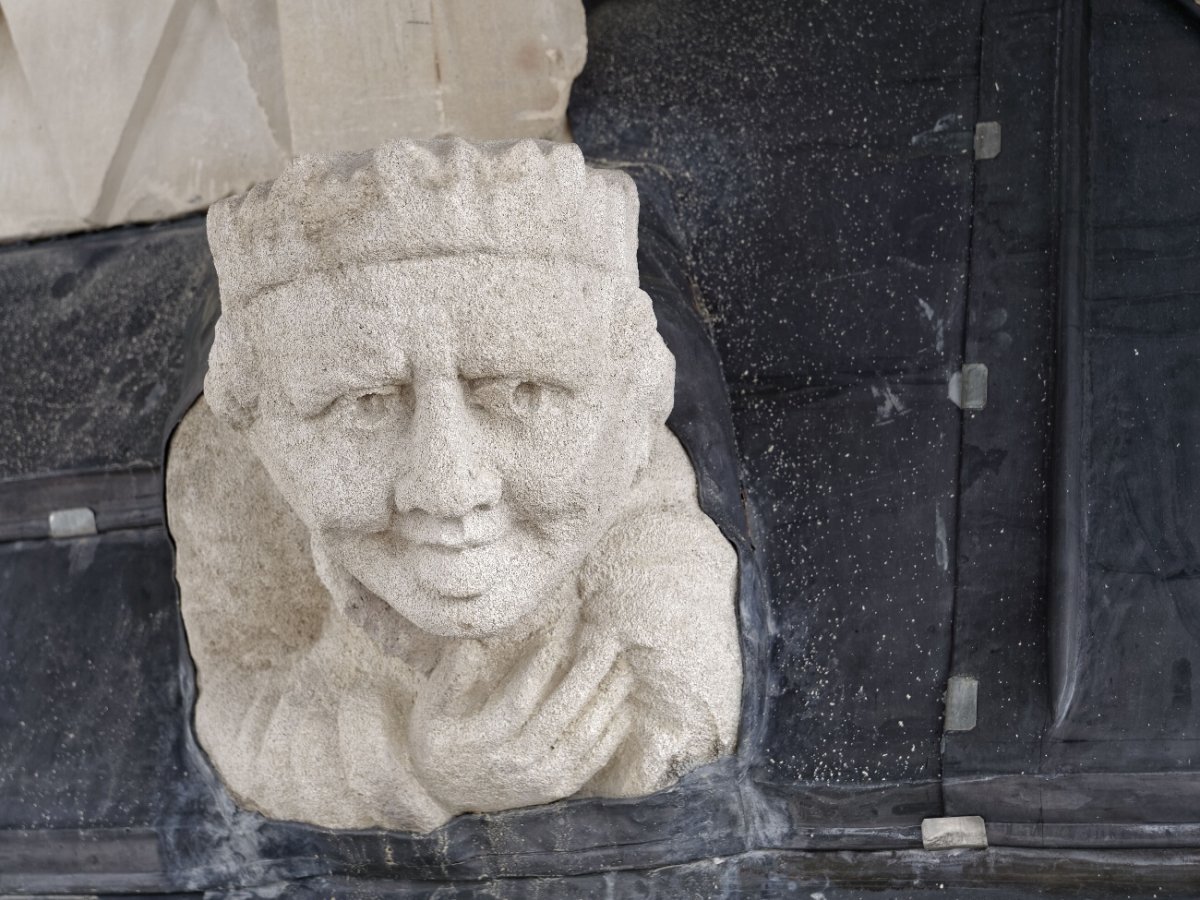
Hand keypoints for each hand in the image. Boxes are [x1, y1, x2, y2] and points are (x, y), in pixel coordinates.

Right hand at [407, 628, 634, 814]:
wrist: (445, 794)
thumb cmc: (441, 738)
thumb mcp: (432, 708)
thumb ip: (451, 677)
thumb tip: (472, 643)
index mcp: (485, 740)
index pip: (520, 699)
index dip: (544, 664)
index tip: (563, 630)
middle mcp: (517, 762)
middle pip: (561, 713)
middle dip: (589, 672)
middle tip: (607, 638)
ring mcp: (541, 779)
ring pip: (583, 736)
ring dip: (608, 699)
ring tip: (623, 665)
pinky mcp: (557, 788)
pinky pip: (593, 760)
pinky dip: (613, 733)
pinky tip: (623, 705)